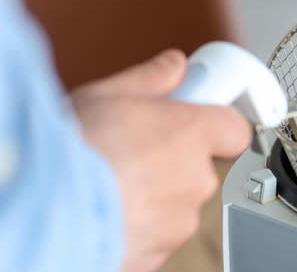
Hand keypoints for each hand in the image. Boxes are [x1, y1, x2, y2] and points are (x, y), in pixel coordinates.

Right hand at [71, 50, 250, 271]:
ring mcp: (179, 221)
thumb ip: (150, 79)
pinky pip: (158, 234)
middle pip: (201, 167)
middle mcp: (195, 178)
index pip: (236, 129)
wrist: (39, 208)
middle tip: (133, 152)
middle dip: (174, 161)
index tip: (198, 119)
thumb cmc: (71, 151)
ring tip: (112, 185)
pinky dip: (139, 226)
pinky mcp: (160, 253)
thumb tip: (174, 65)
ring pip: (178, 204)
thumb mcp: (105, 95)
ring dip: (155, 196)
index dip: (218, 124)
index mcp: (191, 134)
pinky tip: (110, 211)